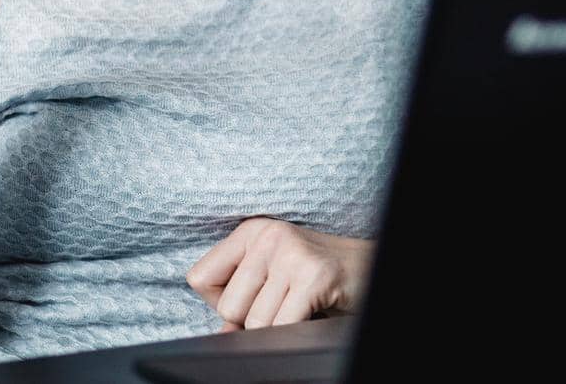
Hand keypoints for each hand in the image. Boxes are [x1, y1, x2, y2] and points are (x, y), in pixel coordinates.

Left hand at [186, 217, 373, 331]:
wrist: (366, 270)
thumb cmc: (312, 277)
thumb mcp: (269, 274)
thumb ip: (239, 297)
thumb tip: (222, 334)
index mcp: (250, 231)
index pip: (199, 278)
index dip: (221, 302)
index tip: (252, 296)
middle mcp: (267, 236)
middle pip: (228, 307)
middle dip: (253, 319)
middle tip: (283, 303)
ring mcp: (291, 253)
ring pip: (254, 322)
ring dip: (277, 327)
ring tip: (298, 306)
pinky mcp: (312, 276)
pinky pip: (281, 326)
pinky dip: (294, 331)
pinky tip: (310, 312)